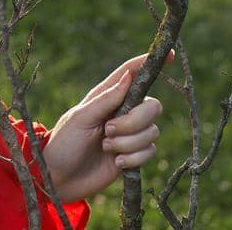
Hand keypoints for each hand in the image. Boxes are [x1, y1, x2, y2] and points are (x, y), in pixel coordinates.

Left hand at [37, 49, 170, 202]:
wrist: (61, 177)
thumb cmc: (65, 143)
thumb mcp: (80, 118)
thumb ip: (106, 99)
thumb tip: (128, 76)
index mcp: (107, 95)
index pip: (132, 73)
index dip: (150, 63)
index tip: (170, 54)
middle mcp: (122, 111)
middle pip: (152, 106)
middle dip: (133, 121)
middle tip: (108, 130)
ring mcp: (130, 133)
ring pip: (152, 131)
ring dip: (128, 143)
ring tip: (106, 147)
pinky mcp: (134, 154)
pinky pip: (150, 151)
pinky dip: (133, 158)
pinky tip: (115, 161)